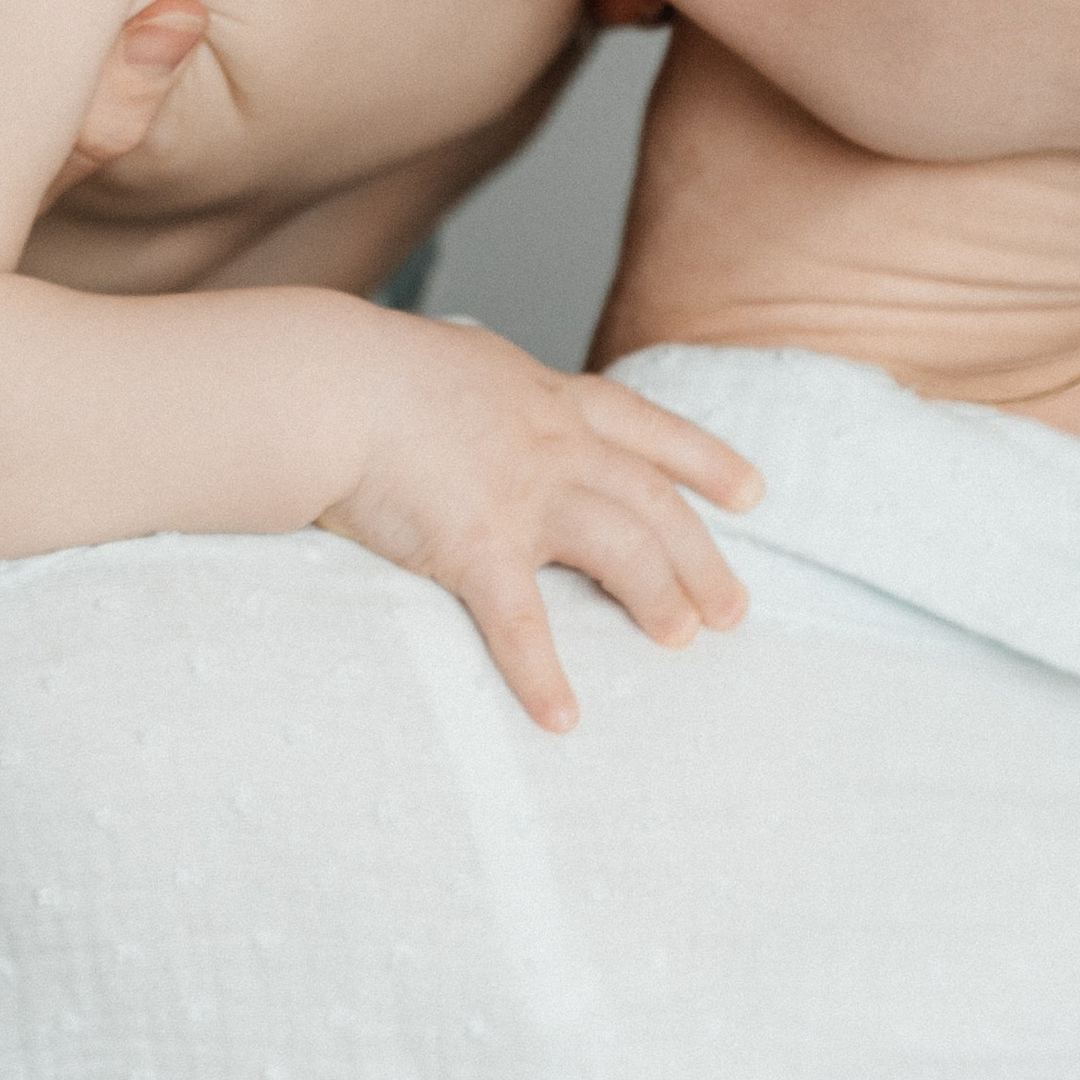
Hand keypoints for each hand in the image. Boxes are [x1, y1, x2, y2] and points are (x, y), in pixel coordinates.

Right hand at [321, 319, 757, 730]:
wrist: (327, 381)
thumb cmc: (368, 370)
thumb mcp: (456, 362)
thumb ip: (487, 391)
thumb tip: (484, 387)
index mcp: (546, 400)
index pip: (646, 427)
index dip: (703, 459)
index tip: (752, 493)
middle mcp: (552, 444)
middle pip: (651, 502)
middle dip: (700, 555)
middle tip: (734, 609)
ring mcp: (520, 494)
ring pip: (618, 548)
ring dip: (656, 597)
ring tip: (681, 640)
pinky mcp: (474, 545)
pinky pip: (520, 622)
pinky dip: (542, 673)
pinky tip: (563, 717)